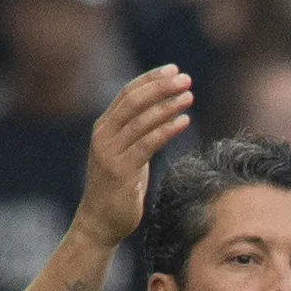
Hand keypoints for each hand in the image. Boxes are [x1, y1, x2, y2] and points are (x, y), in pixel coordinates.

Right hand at [73, 66, 193, 246]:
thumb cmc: (118, 188)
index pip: (127, 94)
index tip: (174, 69)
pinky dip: (166, 129)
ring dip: (167, 105)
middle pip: (134, 101)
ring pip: (141, 120)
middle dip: (161, 87)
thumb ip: (138, 133)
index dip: (151, 79)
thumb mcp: (128, 153)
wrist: (101, 221)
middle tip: (185, 78)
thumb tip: (163, 112)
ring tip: (189, 96)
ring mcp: (110, 152)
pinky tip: (184, 121)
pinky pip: (147, 144)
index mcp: (104, 127)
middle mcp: (103, 135)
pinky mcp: (121, 171)